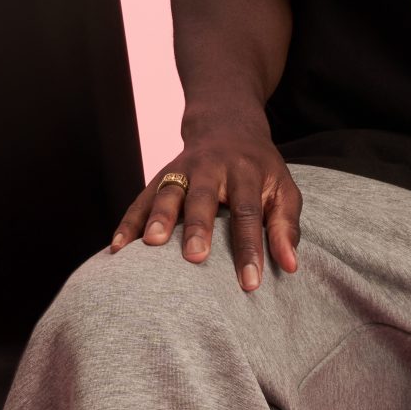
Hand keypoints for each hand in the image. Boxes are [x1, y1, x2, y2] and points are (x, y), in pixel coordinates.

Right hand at [109, 124, 301, 287]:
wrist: (227, 126)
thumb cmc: (260, 170)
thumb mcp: (283, 190)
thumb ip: (286, 226)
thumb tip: (291, 266)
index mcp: (245, 172)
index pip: (248, 213)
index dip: (249, 249)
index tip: (250, 283)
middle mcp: (211, 168)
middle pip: (204, 198)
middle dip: (199, 227)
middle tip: (196, 258)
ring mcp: (181, 170)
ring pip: (168, 193)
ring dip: (158, 218)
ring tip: (151, 245)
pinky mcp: (160, 176)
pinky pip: (141, 199)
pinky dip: (129, 222)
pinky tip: (118, 248)